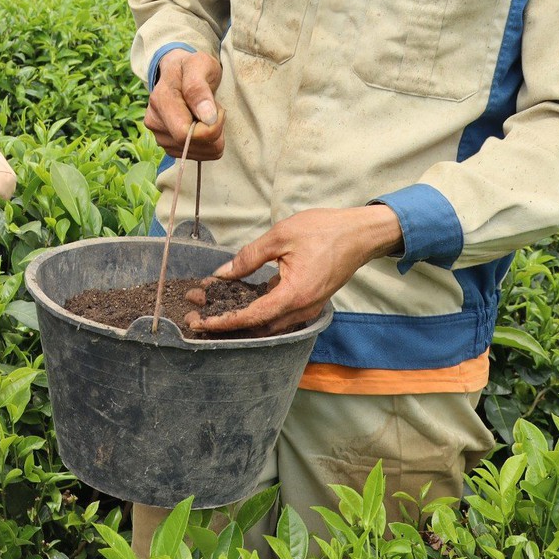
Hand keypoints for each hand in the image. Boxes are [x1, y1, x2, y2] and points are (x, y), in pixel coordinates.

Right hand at [144, 50, 224, 160]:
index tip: (218, 109)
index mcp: (160, 101)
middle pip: (192, 146)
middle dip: (214, 132)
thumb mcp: (199, 65)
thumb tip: (207, 118)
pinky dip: (207, 144)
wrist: (179, 72)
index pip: (186, 134)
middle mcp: (154, 122)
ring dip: (211, 138)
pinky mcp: (168, 147)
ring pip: (197, 154)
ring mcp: (159, 137)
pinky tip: (201, 125)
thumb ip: (199, 88)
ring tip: (205, 115)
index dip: (210, 128)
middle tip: (213, 109)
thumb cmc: (191, 67)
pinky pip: (198, 156)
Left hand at [188, 204, 402, 334]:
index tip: (199, 322)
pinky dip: (257, 312)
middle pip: (258, 328)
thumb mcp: (281, 236)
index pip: (251, 317)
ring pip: (268, 325)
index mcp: (294, 295)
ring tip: (212, 307)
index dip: (223, 322)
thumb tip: (222, 274)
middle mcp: (302, 309)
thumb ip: (249, 257)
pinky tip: (239, 299)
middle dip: (226, 323)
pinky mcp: (310, 302)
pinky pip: (280, 315)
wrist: (361, 233)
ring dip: (241, 319)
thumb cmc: (324, 230)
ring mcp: (308, 308)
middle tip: (197, 315)